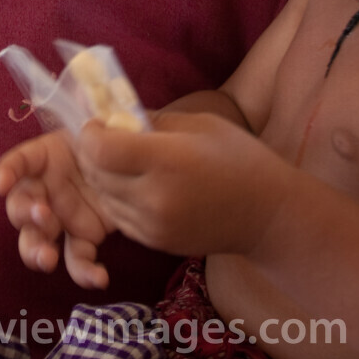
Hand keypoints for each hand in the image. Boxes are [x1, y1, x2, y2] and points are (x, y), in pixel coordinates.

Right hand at [0, 130, 113, 289]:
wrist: (148, 168)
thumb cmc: (124, 143)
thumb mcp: (114, 135)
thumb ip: (102, 138)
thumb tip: (92, 138)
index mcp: (51, 155)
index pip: (22, 160)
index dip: (9, 170)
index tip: (2, 184)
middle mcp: (49, 187)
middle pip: (21, 204)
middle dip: (24, 214)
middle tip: (44, 218)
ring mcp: (62, 215)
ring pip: (37, 238)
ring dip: (36, 250)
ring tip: (48, 259)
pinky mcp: (83, 237)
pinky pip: (76, 259)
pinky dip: (84, 273)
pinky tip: (99, 278)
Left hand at [76, 111, 291, 258]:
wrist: (268, 215)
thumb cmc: (239, 158)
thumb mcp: (199, 124)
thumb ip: (152, 120)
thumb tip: (114, 116)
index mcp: (166, 161)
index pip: (100, 150)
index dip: (91, 134)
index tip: (100, 123)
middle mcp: (154, 198)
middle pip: (95, 175)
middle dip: (92, 154)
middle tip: (104, 138)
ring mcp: (152, 226)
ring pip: (102, 199)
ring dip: (101, 178)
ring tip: (121, 161)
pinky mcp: (154, 243)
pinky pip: (118, 217)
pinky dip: (117, 199)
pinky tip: (135, 184)